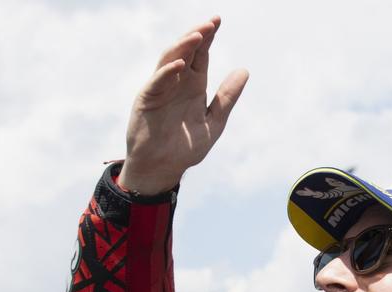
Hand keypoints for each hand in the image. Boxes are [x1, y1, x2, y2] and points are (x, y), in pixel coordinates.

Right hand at [118, 17, 248, 194]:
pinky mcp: (147, 100)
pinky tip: (179, 64)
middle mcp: (177, 83)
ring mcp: (160, 89)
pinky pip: (157, 82)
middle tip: (211, 22)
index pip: (201, 55)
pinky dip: (167, 72)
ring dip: (182, 47)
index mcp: (193, 86)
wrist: (162, 169)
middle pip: (186, 52)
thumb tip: (244, 71)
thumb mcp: (213, 121)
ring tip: (197, 35)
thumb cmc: (185, 147)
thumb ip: (227, 98)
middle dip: (197, 36)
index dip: (208, 38)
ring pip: (169, 60)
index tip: (218, 21)